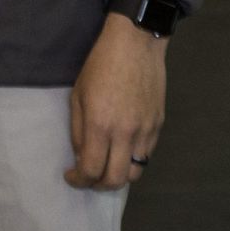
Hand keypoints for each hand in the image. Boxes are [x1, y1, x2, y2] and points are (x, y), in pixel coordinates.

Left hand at [65, 12, 166, 190]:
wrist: (135, 44)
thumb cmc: (100, 65)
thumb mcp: (78, 95)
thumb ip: (78, 129)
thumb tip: (81, 156)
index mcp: (100, 124)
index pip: (91, 169)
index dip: (79, 180)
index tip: (71, 176)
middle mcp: (125, 133)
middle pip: (116, 180)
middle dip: (99, 185)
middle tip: (88, 179)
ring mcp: (146, 131)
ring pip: (135, 173)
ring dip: (119, 176)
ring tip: (106, 167)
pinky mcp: (159, 126)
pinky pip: (147, 155)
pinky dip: (133, 160)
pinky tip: (122, 151)